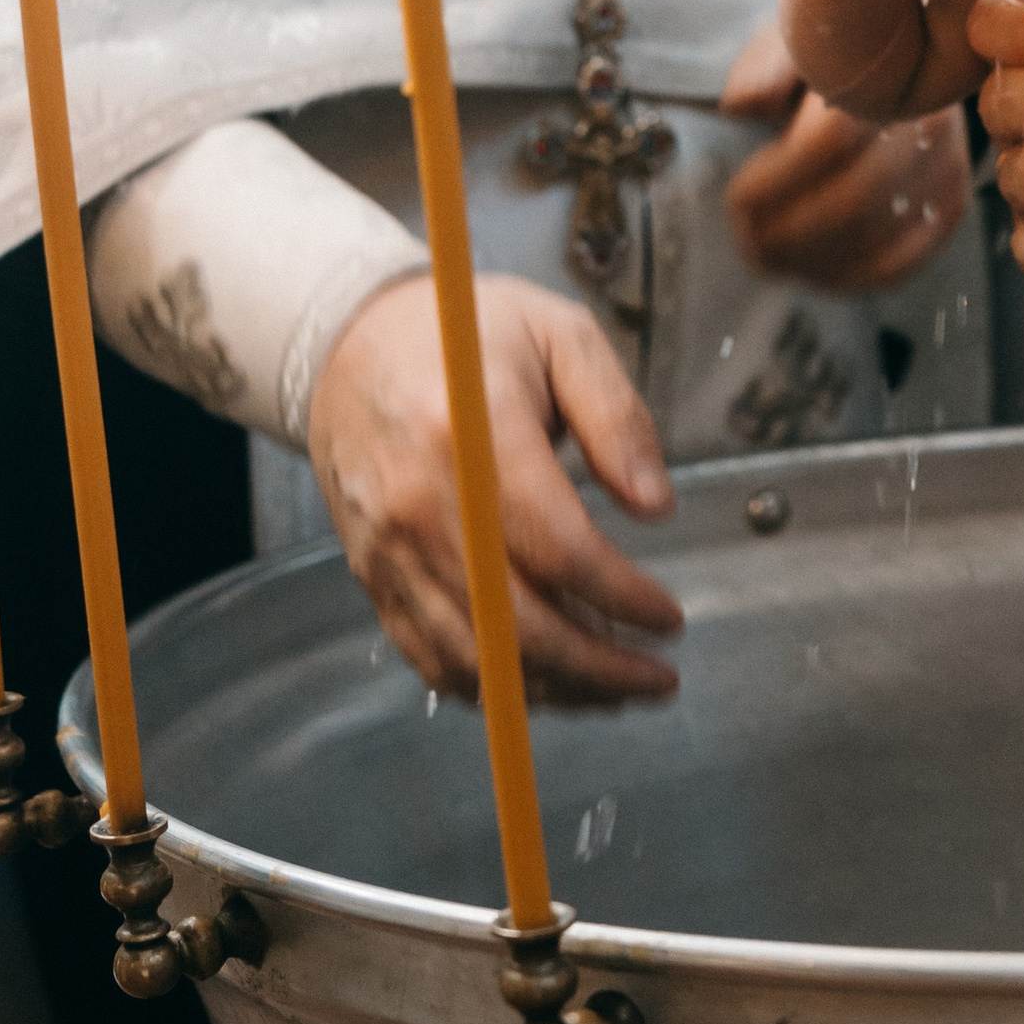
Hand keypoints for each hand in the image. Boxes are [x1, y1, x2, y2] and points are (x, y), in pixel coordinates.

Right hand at [309, 272, 681, 706]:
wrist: (353, 341)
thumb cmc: (469, 332)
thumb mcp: (562, 335)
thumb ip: (618, 417)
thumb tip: (656, 506)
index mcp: (473, 435)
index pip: (559, 547)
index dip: (623, 597)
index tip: (670, 619)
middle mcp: (421, 503)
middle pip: (515, 621)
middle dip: (599, 667)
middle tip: (658, 679)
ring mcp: (388, 548)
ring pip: (473, 654)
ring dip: (553, 689)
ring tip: (615, 691)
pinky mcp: (372, 573)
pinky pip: (427, 654)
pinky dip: (488, 686)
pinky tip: (544, 685)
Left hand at [720, 20, 970, 290]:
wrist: (897, 65)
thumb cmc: (832, 58)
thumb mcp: (794, 41)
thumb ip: (764, 65)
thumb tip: (745, 103)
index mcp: (886, 72)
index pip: (831, 140)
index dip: (778, 180)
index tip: (738, 195)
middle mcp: (931, 122)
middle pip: (855, 197)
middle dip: (788, 230)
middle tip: (745, 239)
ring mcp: (947, 169)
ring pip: (877, 236)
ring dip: (810, 259)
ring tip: (767, 257)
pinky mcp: (950, 207)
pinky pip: (902, 260)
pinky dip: (848, 275)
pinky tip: (810, 270)